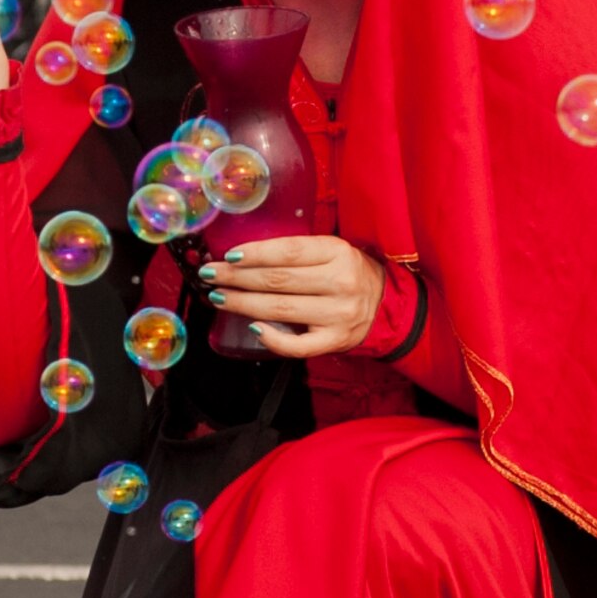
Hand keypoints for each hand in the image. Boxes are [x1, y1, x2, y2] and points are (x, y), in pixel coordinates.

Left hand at [197, 235, 385, 357]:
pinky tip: (252, 328)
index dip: (255, 253)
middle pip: (277, 280)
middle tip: (211, 276)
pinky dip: (272, 338)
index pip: (288, 252)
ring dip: (243, 304)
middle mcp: (339, 282)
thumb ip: (296, 254)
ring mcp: (338, 314)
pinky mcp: (334, 340)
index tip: (228, 255)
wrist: (385, 305)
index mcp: (337, 252)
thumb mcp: (331, 252)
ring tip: (220, 297)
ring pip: (280, 309)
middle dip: (237, 278)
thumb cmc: (347, 273)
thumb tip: (243, 257)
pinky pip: (297, 345)